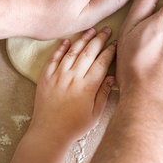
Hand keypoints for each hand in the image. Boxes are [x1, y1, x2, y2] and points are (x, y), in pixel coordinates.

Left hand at [28, 27, 115, 143]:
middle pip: (89, 52)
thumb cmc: (74, 126)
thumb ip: (103, 94)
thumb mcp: (95, 114)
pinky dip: (61, 48)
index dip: (110, 51)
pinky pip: (54, 58)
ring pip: (73, 52)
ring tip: (91, 30)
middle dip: (99, 39)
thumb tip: (111, 77)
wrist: (48, 133)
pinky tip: (68, 41)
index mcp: (87, 86)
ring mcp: (58, 76)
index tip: (116, 43)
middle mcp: (73, 78)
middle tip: (107, 29)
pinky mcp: (46, 77)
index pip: (102, 62)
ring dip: (83, 39)